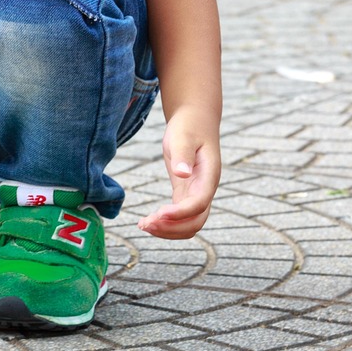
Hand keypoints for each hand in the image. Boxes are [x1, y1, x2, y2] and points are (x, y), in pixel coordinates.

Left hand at [137, 105, 220, 238]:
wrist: (195, 120)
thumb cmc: (189, 126)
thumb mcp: (183, 136)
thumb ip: (183, 155)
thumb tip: (182, 174)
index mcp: (208, 177)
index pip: (198, 204)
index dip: (180, 213)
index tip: (158, 213)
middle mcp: (205, 190)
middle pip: (196, 222)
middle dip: (172, 228)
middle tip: (145, 224)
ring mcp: (196, 193)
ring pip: (189, 224)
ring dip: (168, 230)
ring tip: (143, 225)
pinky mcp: (185, 192)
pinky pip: (179, 216)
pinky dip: (165, 223)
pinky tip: (147, 221)